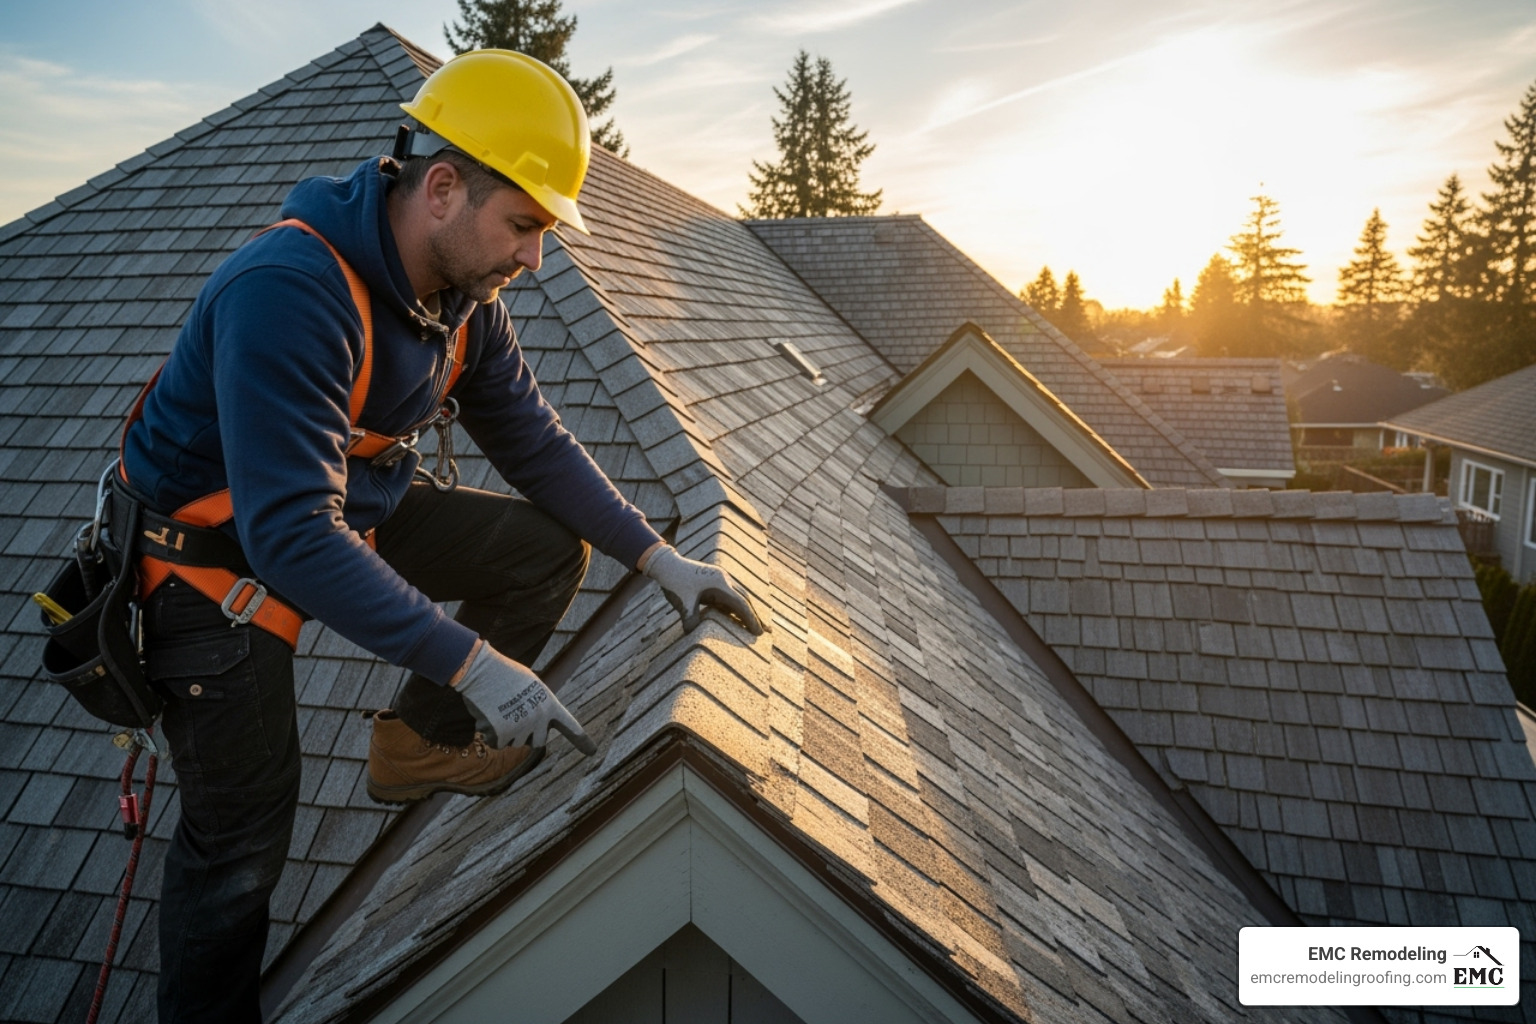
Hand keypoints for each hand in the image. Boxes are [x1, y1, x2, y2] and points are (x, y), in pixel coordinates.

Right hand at [454, 643, 596, 754]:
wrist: (482, 669)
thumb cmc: (503, 673)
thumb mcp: (530, 685)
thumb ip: (538, 706)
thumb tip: (534, 727)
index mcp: (550, 704)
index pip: (569, 725)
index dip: (581, 740)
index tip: (592, 752)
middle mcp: (539, 718)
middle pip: (538, 742)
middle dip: (527, 736)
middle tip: (513, 717)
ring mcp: (522, 727)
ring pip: (514, 743)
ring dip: (505, 732)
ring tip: (497, 709)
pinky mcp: (502, 734)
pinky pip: (496, 743)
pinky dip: (490, 734)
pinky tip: (487, 715)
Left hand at [642, 545, 763, 634]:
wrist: (665, 564)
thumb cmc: (674, 581)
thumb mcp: (682, 603)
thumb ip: (690, 619)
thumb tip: (692, 635)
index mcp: (720, 584)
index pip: (741, 604)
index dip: (751, 619)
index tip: (758, 633)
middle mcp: (724, 580)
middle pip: (745, 600)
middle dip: (754, 616)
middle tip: (763, 632)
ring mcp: (720, 579)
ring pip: (739, 596)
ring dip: (746, 610)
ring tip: (753, 626)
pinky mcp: (714, 581)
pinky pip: (729, 595)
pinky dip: (735, 607)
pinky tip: (736, 617)